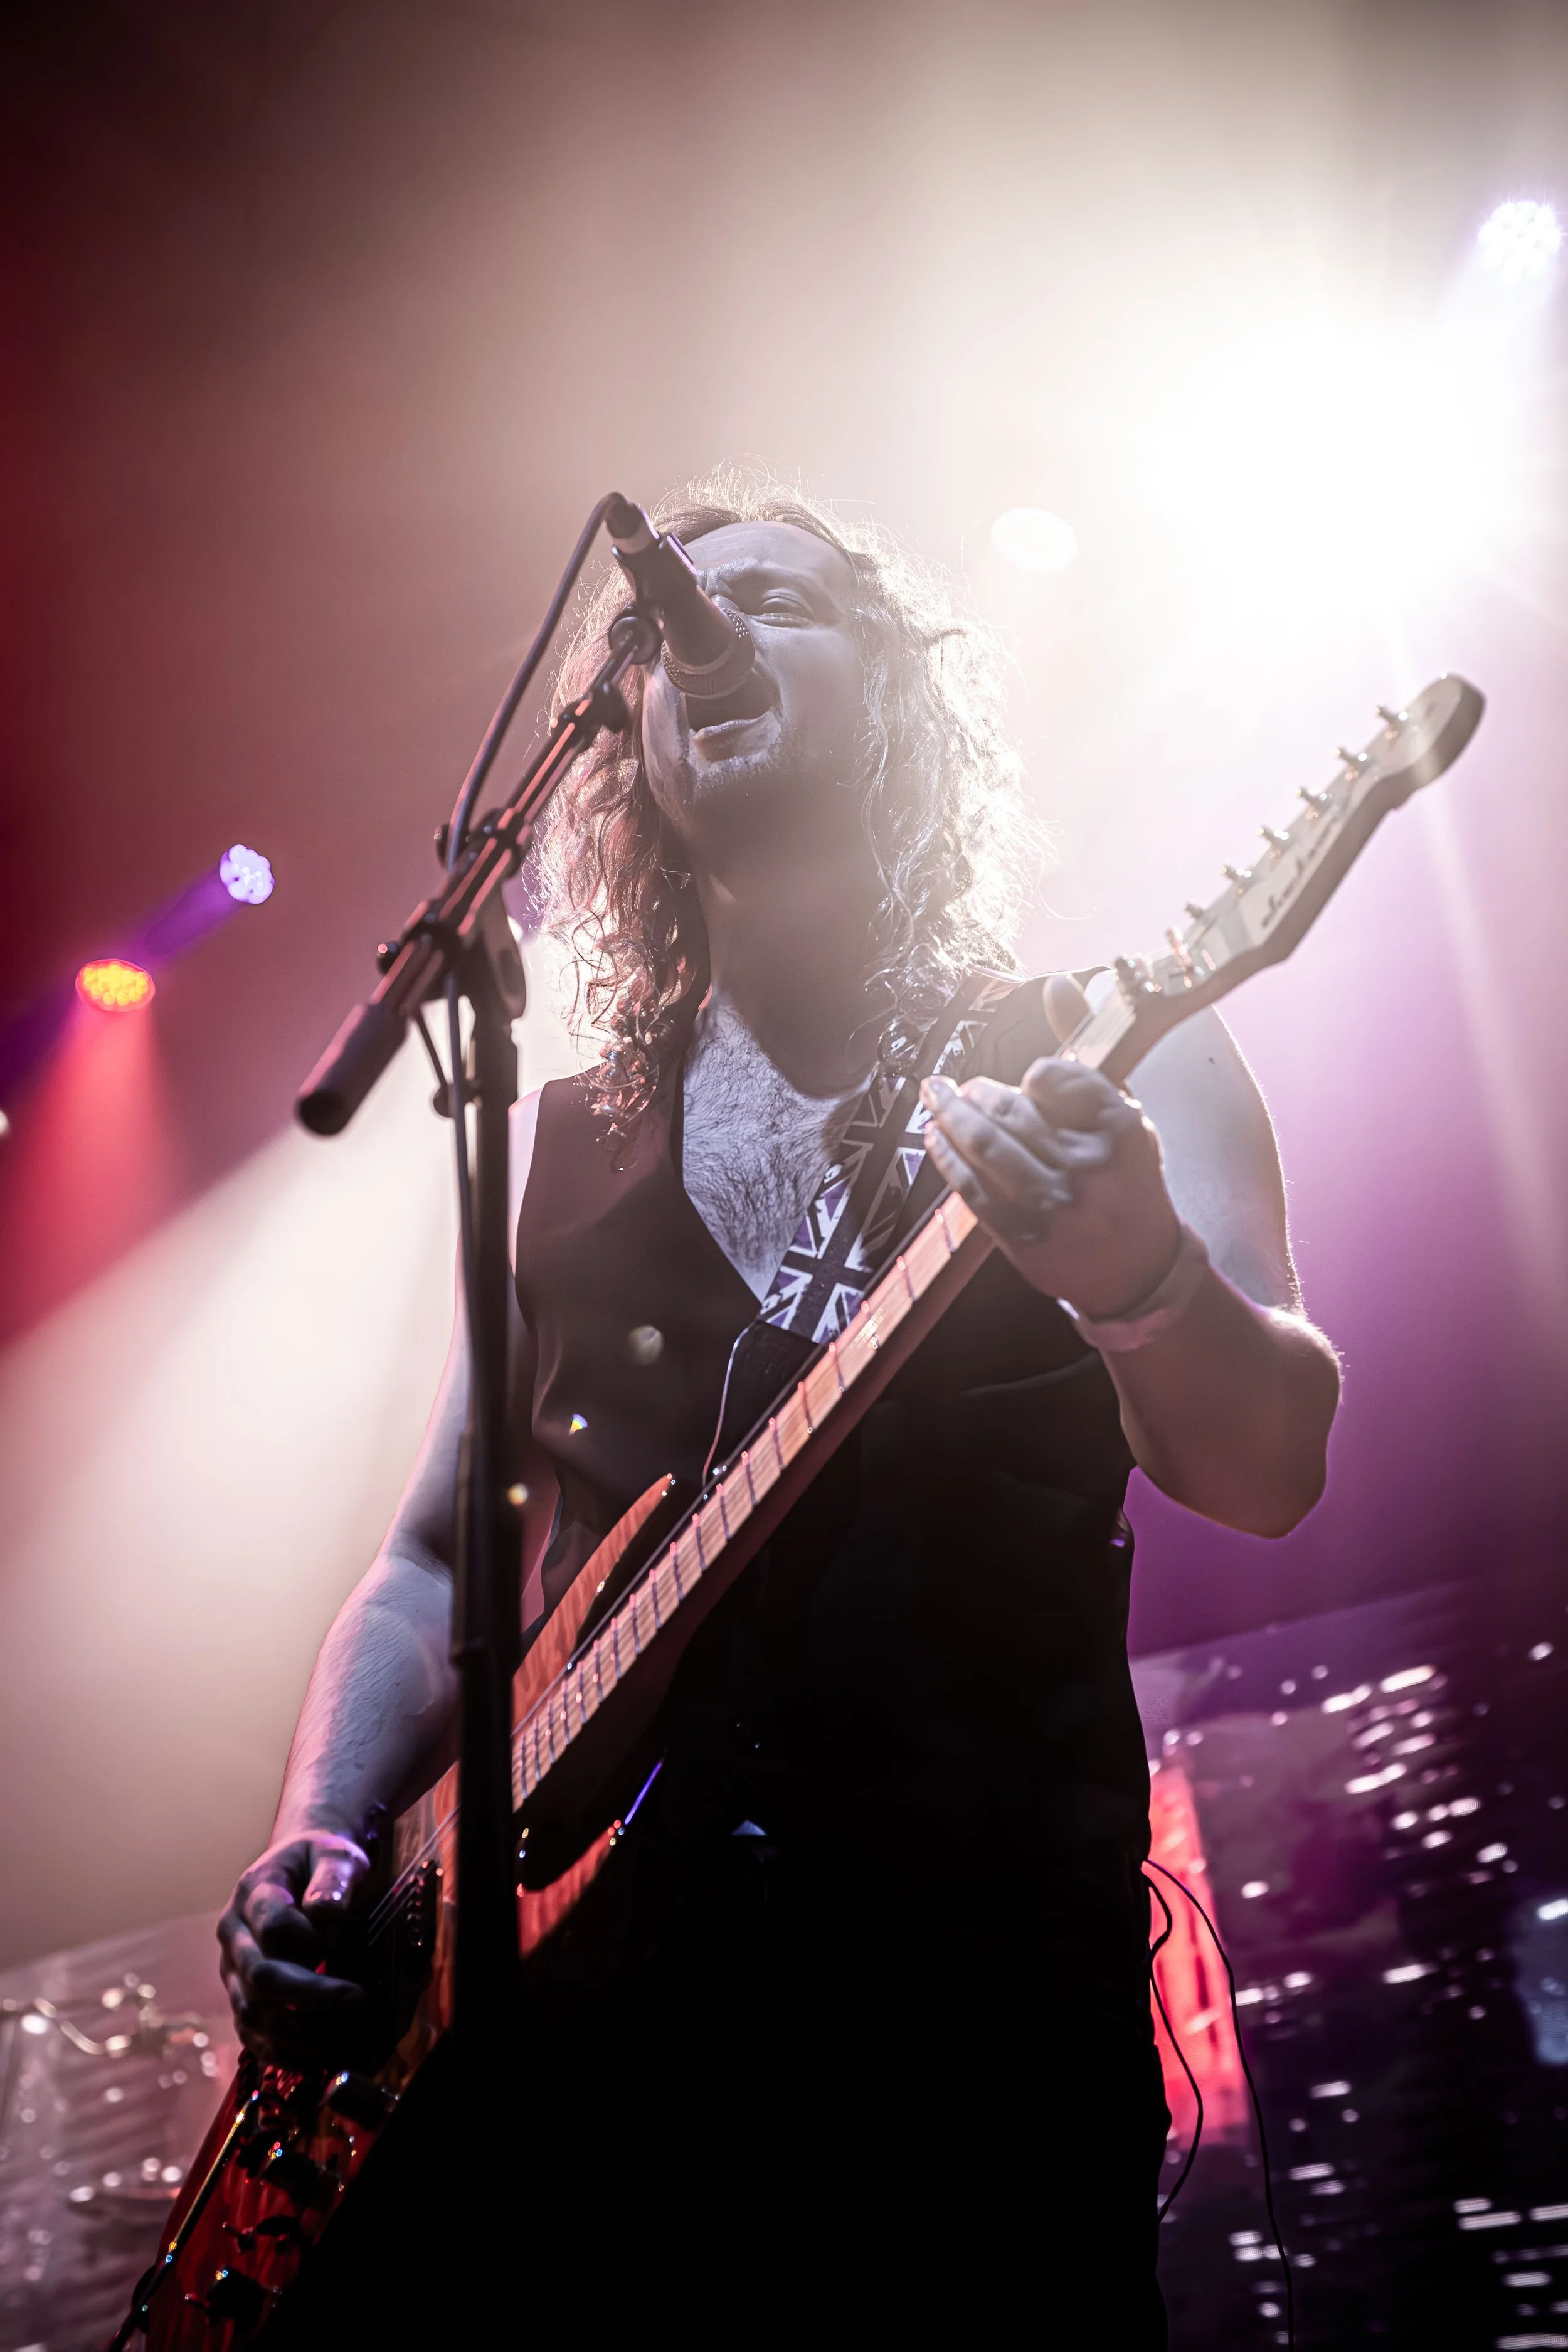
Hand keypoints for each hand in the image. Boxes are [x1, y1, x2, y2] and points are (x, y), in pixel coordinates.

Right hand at [217, 1829, 369, 2065]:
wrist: (301, 1868)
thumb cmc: (323, 1863)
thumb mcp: (336, 1854)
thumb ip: (333, 1876)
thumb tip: (326, 1912)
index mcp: (254, 1891)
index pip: (274, 1927)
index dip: (311, 1942)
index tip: (347, 1946)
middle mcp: (234, 1934)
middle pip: (261, 1977)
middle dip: (311, 1997)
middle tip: (358, 2003)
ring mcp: (232, 1970)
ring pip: (252, 2014)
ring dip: (300, 2035)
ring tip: (346, 2040)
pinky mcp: (241, 1998)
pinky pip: (252, 2036)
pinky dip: (284, 2054)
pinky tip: (320, 2059)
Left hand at [921, 980, 1183, 1319]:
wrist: (1137, 1267)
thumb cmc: (1128, 1179)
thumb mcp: (1125, 1110)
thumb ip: (1090, 1046)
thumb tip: (1064, 982)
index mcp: (1120, 1129)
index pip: (1053, 1077)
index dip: (1033, 1076)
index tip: (1030, 1081)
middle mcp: (1087, 1167)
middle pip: (1010, 1110)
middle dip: (976, 1092)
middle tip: (963, 1085)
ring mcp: (1054, 1205)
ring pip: (985, 1145)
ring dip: (949, 1114)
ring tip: (936, 1095)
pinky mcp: (1024, 1236)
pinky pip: (971, 1186)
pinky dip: (946, 1155)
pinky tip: (936, 1136)